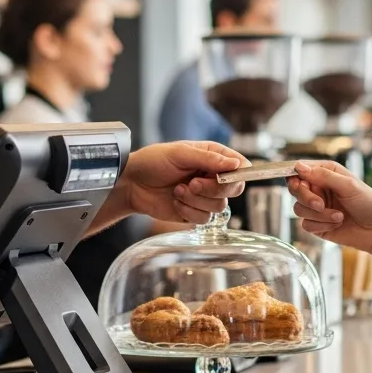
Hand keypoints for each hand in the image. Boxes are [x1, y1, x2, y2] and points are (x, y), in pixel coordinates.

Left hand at [116, 141, 248, 224]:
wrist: (132, 184)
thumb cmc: (153, 162)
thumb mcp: (180, 153)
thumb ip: (208, 158)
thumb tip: (235, 163)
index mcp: (212, 156)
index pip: (239, 166)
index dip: (237, 173)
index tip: (223, 176)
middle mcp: (212, 177)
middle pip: (234, 189)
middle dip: (213, 189)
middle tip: (193, 183)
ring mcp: (204, 196)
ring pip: (219, 206)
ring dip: (196, 200)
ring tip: (177, 190)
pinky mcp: (194, 213)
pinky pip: (205, 219)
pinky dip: (188, 211)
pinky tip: (175, 201)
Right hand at [288, 160, 371, 254]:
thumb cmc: (369, 203)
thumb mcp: (348, 185)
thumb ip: (324, 175)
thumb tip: (299, 167)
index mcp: (326, 173)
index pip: (300, 169)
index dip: (295, 175)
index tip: (299, 183)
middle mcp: (318, 188)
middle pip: (295, 189)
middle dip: (307, 198)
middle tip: (321, 204)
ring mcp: (316, 207)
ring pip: (298, 208)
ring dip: (319, 215)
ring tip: (339, 216)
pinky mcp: (316, 224)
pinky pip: (306, 224)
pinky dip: (321, 225)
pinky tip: (337, 224)